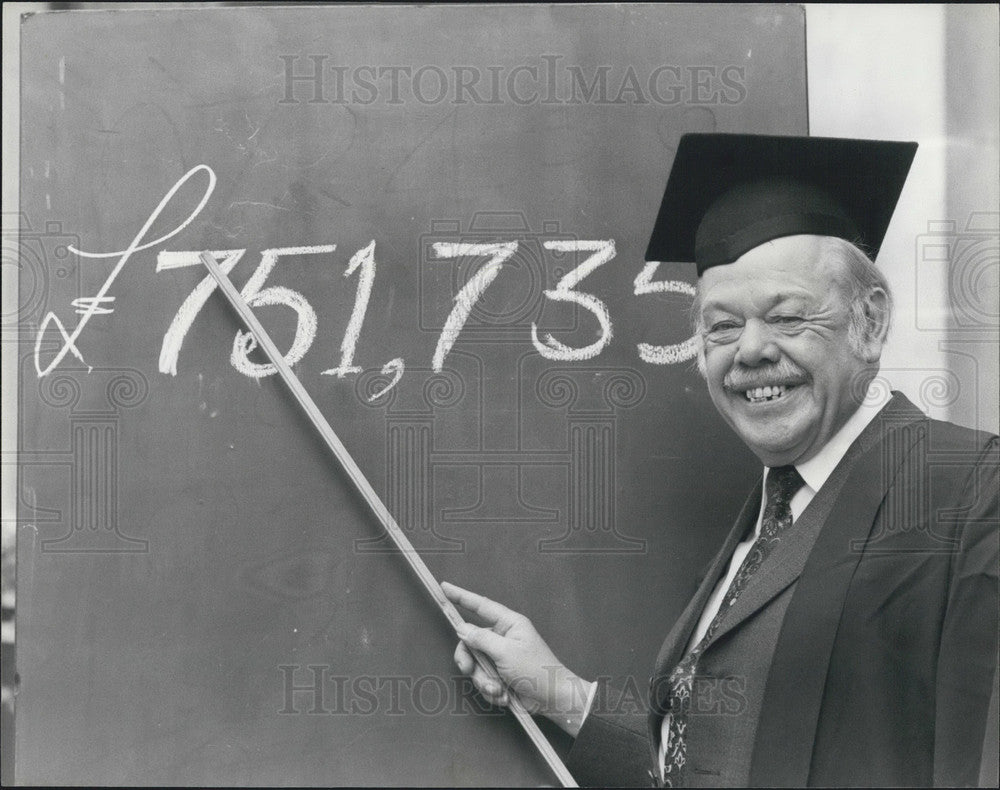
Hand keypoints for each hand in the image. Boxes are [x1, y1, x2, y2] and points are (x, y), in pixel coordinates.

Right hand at [441, 581, 593, 736]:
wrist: (553, 700)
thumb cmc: (537, 670)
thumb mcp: (506, 652)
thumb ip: (481, 639)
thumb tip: (462, 628)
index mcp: (509, 624)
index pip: (480, 606)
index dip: (461, 596)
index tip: (444, 587)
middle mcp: (503, 638)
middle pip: (470, 642)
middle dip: (469, 661)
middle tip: (469, 670)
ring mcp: (500, 658)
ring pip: (475, 665)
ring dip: (485, 681)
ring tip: (499, 690)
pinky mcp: (500, 676)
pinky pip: (483, 681)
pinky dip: (492, 691)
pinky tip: (506, 695)